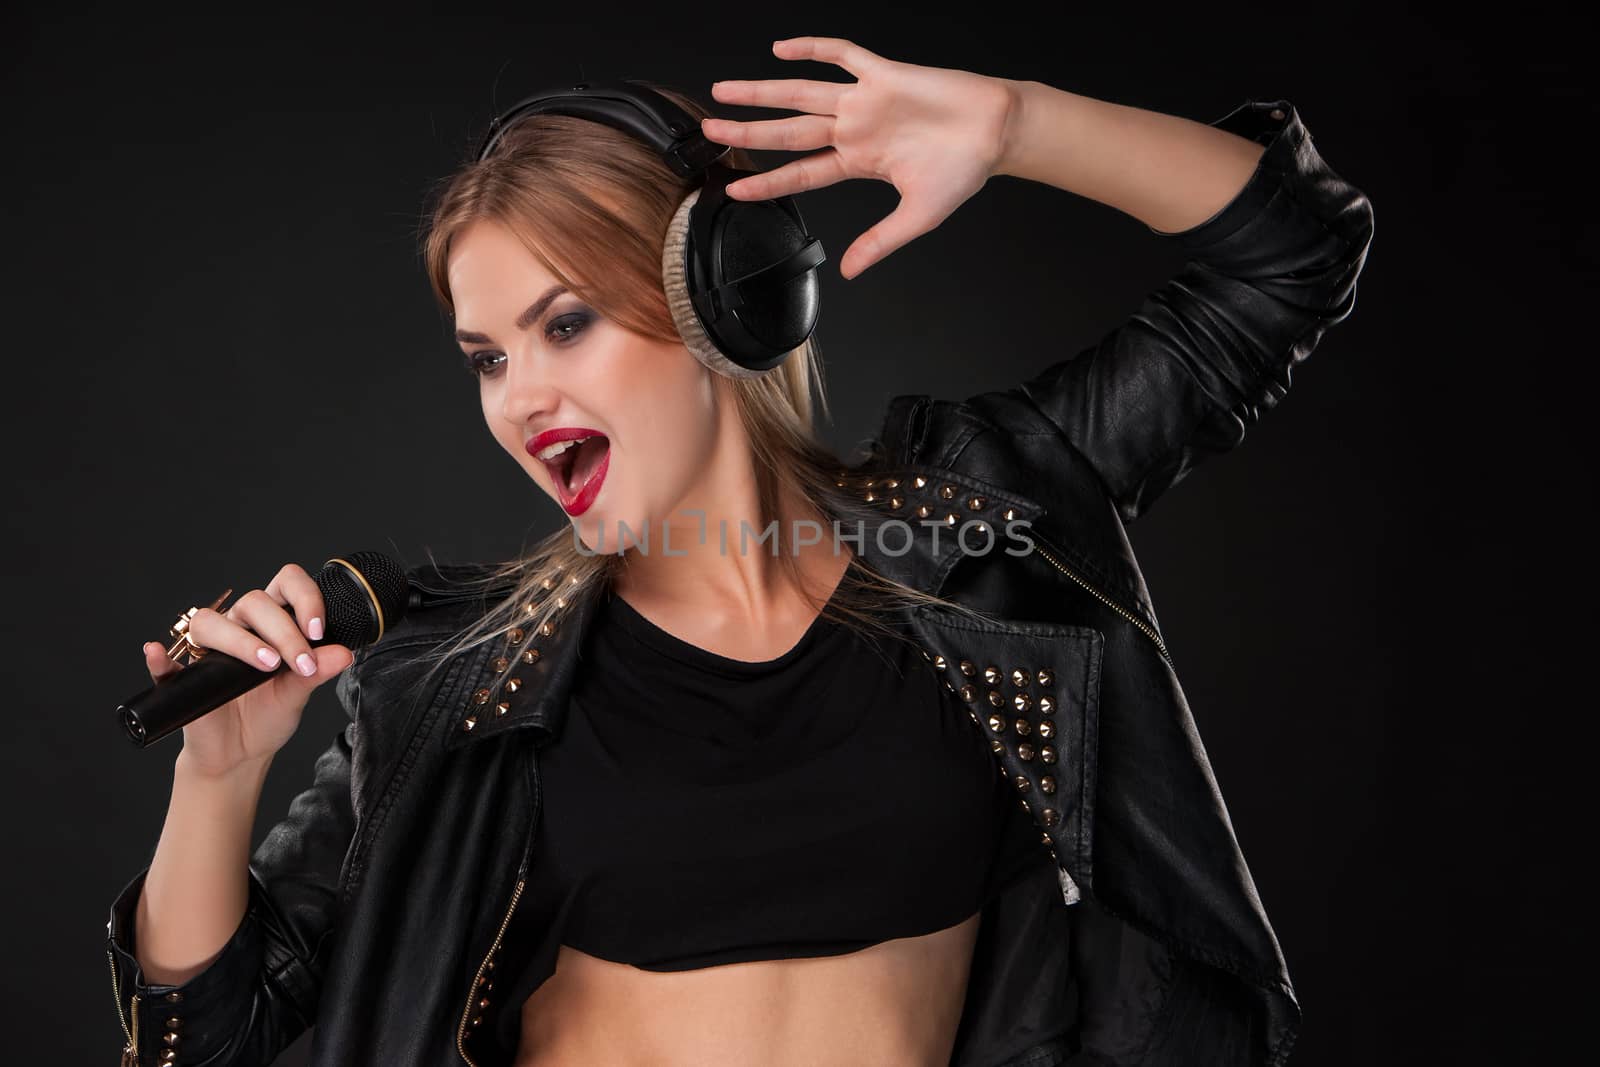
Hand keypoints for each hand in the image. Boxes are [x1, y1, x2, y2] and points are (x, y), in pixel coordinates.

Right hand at [142, 563, 354, 777]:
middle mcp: (239, 628)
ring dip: (240, 640)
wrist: (241, 753)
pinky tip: (157, 653)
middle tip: (301, 663)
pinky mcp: (182, 678)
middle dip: (283, 630)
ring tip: (267, 665)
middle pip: (253, 602)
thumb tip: (345, 653)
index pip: (286, 585)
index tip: (318, 630)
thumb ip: (319, 671)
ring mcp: (208, 651)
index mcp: (271, 623)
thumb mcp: (299, 693)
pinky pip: (164, 663)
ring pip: (211, 623)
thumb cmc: (269, 715)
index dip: (303, 597)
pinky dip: (159, 658)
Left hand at [702, 36, 1015, 279]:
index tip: (734, 188)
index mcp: (858, 162)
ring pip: (801, 93)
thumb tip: (851, 272)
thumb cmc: (963, 171)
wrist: (997, 131)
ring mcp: (865, 100)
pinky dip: (814, 48)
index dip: (766, 182)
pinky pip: (843, 54)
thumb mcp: (918, 217)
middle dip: (747, 132)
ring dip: (762, 92)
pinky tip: (783, 48)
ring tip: (725, 91)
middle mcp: (854, 129)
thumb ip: (881, 242)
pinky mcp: (884, 75)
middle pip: (788, 132)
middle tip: (710, 131)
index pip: (801, 173)